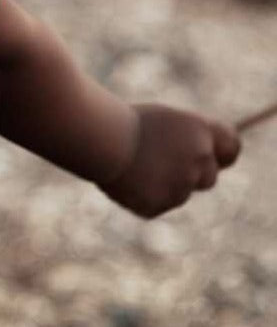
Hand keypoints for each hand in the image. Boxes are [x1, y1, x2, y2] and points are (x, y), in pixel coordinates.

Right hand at [99, 104, 240, 218]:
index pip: (231, 145)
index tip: (213, 153)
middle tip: (161, 157)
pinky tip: (124, 177)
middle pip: (208, 174)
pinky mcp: (159, 205)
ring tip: (133, 162)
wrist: (96, 138)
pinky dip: (143, 193)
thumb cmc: (122, 121)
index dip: (222, 151)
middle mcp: (198, 160)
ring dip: (162, 181)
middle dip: (190, 170)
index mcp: (199, 131)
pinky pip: (157, 202)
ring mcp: (180, 186)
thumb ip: (187, 142)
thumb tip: (203, 161)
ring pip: (180, 191)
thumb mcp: (161, 122)